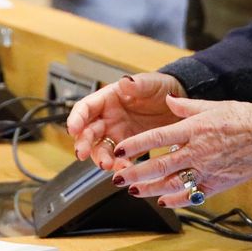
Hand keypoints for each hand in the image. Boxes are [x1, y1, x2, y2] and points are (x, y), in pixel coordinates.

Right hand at [67, 72, 183, 168]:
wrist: (179, 107)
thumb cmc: (161, 89)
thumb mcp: (151, 83)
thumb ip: (137, 84)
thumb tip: (125, 81)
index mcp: (108, 99)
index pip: (85, 108)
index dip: (76, 118)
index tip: (72, 129)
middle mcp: (108, 118)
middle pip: (88, 132)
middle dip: (83, 143)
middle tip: (82, 154)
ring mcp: (117, 134)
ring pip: (100, 149)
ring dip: (100, 158)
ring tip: (108, 166)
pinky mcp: (128, 148)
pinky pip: (118, 159)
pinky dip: (119, 166)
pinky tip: (125, 170)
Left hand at [100, 96, 251, 208]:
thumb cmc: (243, 117)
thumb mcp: (212, 105)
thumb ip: (186, 105)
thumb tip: (168, 99)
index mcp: (194, 129)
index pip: (156, 138)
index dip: (135, 146)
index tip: (119, 151)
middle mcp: (197, 151)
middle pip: (159, 166)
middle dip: (136, 173)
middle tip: (118, 178)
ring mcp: (207, 170)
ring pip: (172, 184)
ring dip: (150, 189)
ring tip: (134, 190)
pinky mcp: (217, 184)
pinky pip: (193, 195)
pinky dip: (176, 200)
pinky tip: (163, 201)